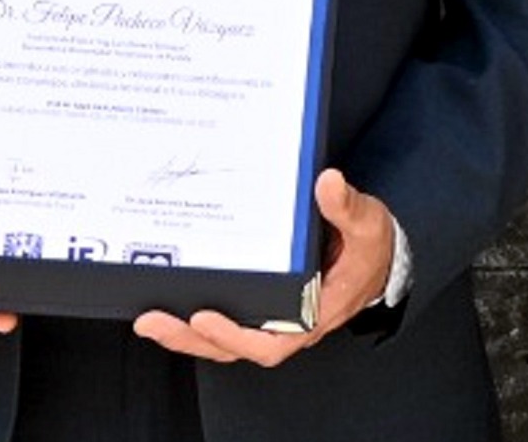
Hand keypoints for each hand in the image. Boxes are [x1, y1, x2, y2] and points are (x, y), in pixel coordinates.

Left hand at [133, 168, 393, 366]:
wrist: (379, 254)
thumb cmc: (370, 246)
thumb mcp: (366, 223)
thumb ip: (347, 206)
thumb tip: (327, 182)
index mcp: (314, 312)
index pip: (271, 340)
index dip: (234, 335)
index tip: (203, 317)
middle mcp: (290, 322)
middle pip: (235, 344)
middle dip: (191, 338)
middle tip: (152, 321)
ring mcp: (274, 314)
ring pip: (226, 336)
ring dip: (187, 332)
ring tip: (148, 318)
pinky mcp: (265, 301)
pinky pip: (229, 316)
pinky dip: (199, 317)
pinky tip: (171, 298)